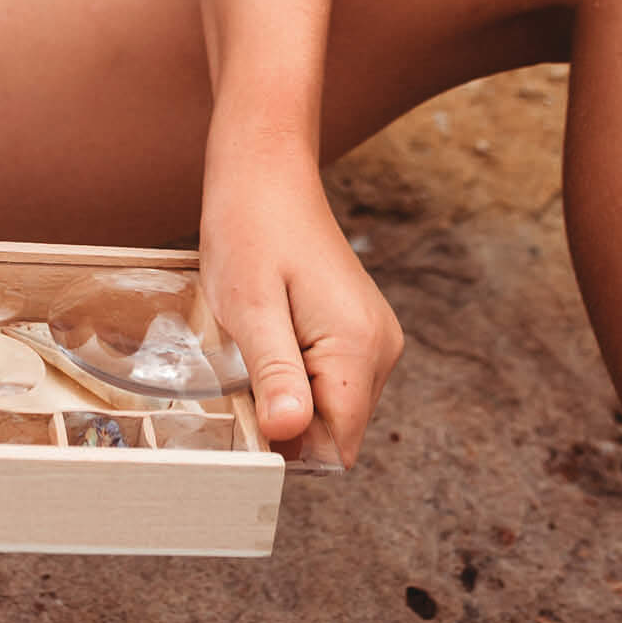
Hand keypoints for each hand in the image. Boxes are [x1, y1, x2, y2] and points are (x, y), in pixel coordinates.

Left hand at [198, 159, 402, 469]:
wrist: (265, 174)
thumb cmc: (250, 230)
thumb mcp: (249, 306)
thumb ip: (275, 373)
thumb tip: (289, 436)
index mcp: (359, 347)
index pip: (334, 446)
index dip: (288, 448)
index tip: (245, 416)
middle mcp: (381, 349)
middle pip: (334, 431)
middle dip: (286, 419)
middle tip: (241, 372)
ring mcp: (374, 338)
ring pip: (330, 407)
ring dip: (287, 394)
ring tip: (253, 346)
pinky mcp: (359, 330)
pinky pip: (329, 379)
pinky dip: (295, 374)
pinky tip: (268, 336)